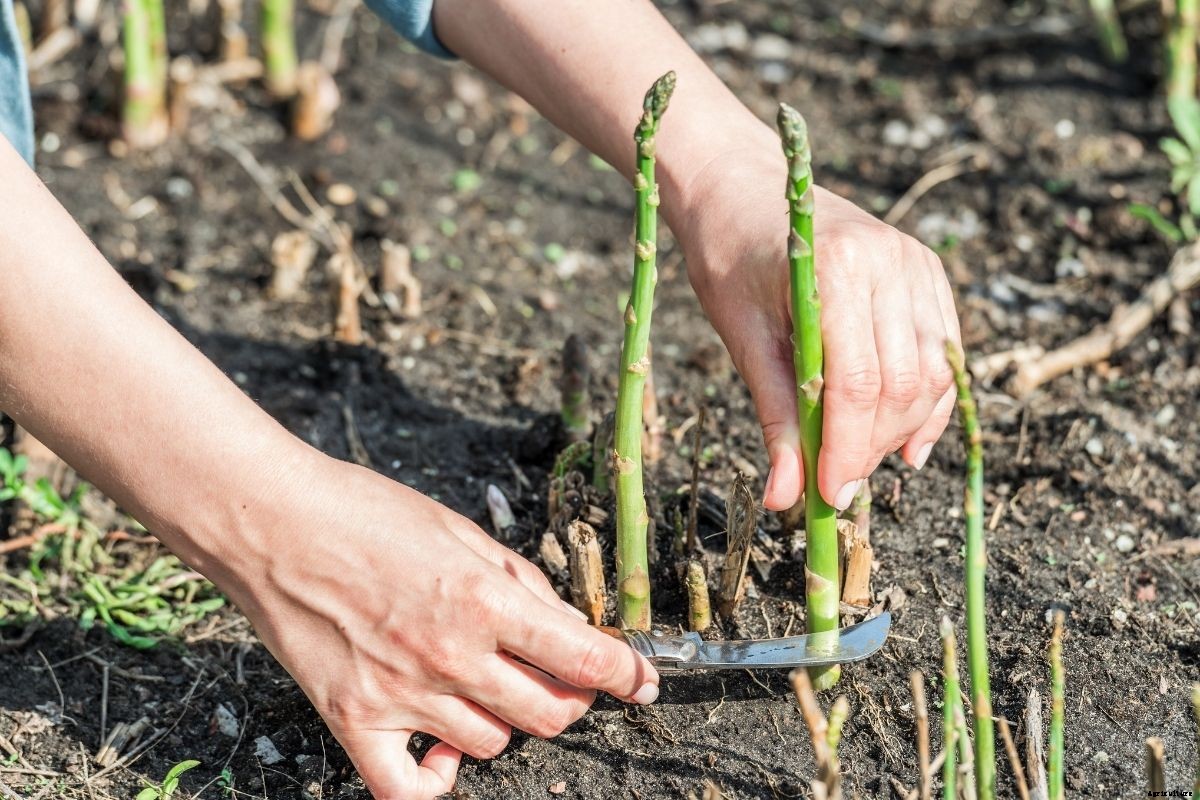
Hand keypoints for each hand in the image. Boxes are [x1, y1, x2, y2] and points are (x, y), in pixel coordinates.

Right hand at [222, 456, 658, 798]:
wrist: (272, 521)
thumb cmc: (364, 511)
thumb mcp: (460, 529)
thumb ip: (518, 580)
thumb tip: (565, 622)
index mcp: (485, 600)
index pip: (585, 658)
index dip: (628, 674)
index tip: (642, 680)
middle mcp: (452, 655)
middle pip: (550, 714)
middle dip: (571, 699)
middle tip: (558, 678)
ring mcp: (402, 694)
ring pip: (493, 745)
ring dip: (504, 721)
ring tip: (482, 688)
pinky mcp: (353, 719)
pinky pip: (408, 790)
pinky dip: (436, 780)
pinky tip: (441, 753)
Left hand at [667, 140, 960, 512]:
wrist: (743, 188)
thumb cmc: (729, 259)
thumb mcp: (742, 339)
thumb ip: (774, 417)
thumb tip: (785, 498)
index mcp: (839, 270)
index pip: (859, 384)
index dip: (847, 450)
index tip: (827, 495)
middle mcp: (892, 262)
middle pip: (903, 385)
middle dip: (872, 446)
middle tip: (834, 482)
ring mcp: (917, 264)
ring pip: (932, 375)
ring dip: (898, 430)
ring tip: (856, 456)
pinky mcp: (928, 272)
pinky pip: (943, 354)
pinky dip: (927, 404)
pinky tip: (904, 444)